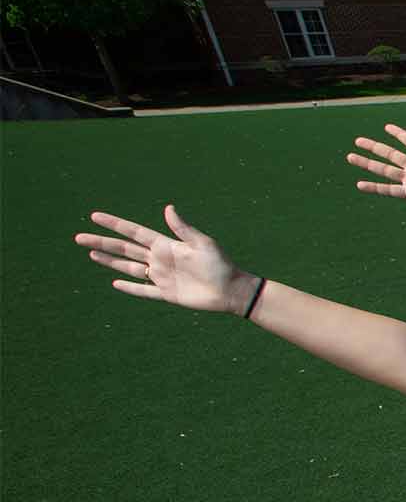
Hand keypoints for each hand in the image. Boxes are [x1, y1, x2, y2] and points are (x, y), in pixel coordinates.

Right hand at [75, 206, 256, 314]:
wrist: (231, 290)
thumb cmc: (221, 264)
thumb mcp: (202, 243)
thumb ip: (183, 228)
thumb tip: (168, 208)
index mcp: (166, 245)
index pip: (134, 232)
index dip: (114, 225)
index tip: (95, 216)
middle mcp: (160, 259)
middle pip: (124, 249)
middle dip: (102, 242)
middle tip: (79, 237)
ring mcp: (162, 277)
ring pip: (130, 267)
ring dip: (110, 261)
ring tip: (91, 253)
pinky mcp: (166, 294)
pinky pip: (143, 291)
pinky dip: (130, 288)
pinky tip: (115, 283)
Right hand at [347, 122, 405, 224]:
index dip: (399, 134)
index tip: (386, 127)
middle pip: (391, 154)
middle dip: (374, 147)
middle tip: (357, 140)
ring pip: (385, 170)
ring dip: (368, 164)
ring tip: (351, 157)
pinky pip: (389, 190)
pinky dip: (374, 187)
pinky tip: (360, 184)